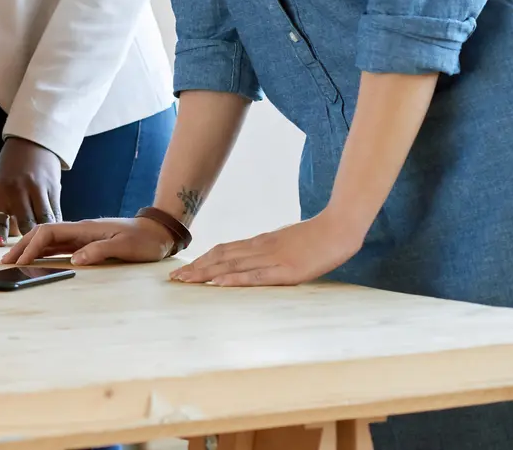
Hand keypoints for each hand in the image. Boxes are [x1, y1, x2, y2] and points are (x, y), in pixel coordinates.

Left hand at [0, 137, 63, 244]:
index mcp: (1, 191)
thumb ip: (6, 210)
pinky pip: (56, 214)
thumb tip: (9, 239)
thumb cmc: (12, 168)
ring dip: (45, 236)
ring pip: (44, 221)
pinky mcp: (55, 189)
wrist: (32, 143)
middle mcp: (19, 190)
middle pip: (25, 224)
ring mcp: (38, 189)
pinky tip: (57, 234)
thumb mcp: (1, 185)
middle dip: (27, 242)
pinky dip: (55, 225)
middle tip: (28, 255)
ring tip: (46, 248)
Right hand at [2, 216, 175, 266]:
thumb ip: (98, 251)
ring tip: (14, 261)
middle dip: (22, 246)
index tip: (20, 260)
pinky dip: (42, 252)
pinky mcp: (85, 242)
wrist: (158, 232)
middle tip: (5, 261)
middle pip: (41, 234)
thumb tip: (74, 260)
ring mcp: (81, 236)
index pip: (48, 233)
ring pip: (47, 240)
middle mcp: (78, 230)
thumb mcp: (124, 247)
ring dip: (29, 249)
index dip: (31, 246)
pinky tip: (36, 259)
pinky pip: (58, 246)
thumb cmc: (143, 240)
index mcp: (84, 228)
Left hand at [171, 213, 364, 286]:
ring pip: (231, 266)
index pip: (223, 250)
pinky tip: (218, 284)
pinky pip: (255, 276)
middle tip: (174, 279)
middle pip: (220, 257)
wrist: (338, 228)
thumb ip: (267, 250)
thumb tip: (252, 258)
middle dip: (196, 268)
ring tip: (186, 281)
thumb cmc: (315, 237)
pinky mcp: (286, 270)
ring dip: (206, 274)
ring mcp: (272, 259)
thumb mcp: (285, 242)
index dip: (201, 259)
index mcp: (259, 242)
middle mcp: (260, 248)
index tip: (183, 268)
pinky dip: (233, 279)